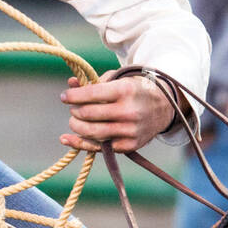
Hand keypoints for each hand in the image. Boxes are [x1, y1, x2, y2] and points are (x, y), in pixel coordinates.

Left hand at [59, 71, 174, 154]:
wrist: (163, 107)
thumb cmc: (134, 90)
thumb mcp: (117, 80)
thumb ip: (93, 82)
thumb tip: (70, 84)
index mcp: (125, 90)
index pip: (91, 94)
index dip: (73, 96)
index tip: (64, 96)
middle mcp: (128, 111)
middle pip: (88, 115)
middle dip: (75, 112)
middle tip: (73, 109)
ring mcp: (130, 130)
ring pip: (92, 132)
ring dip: (77, 127)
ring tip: (75, 121)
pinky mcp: (130, 145)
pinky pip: (99, 147)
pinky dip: (82, 143)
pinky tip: (68, 139)